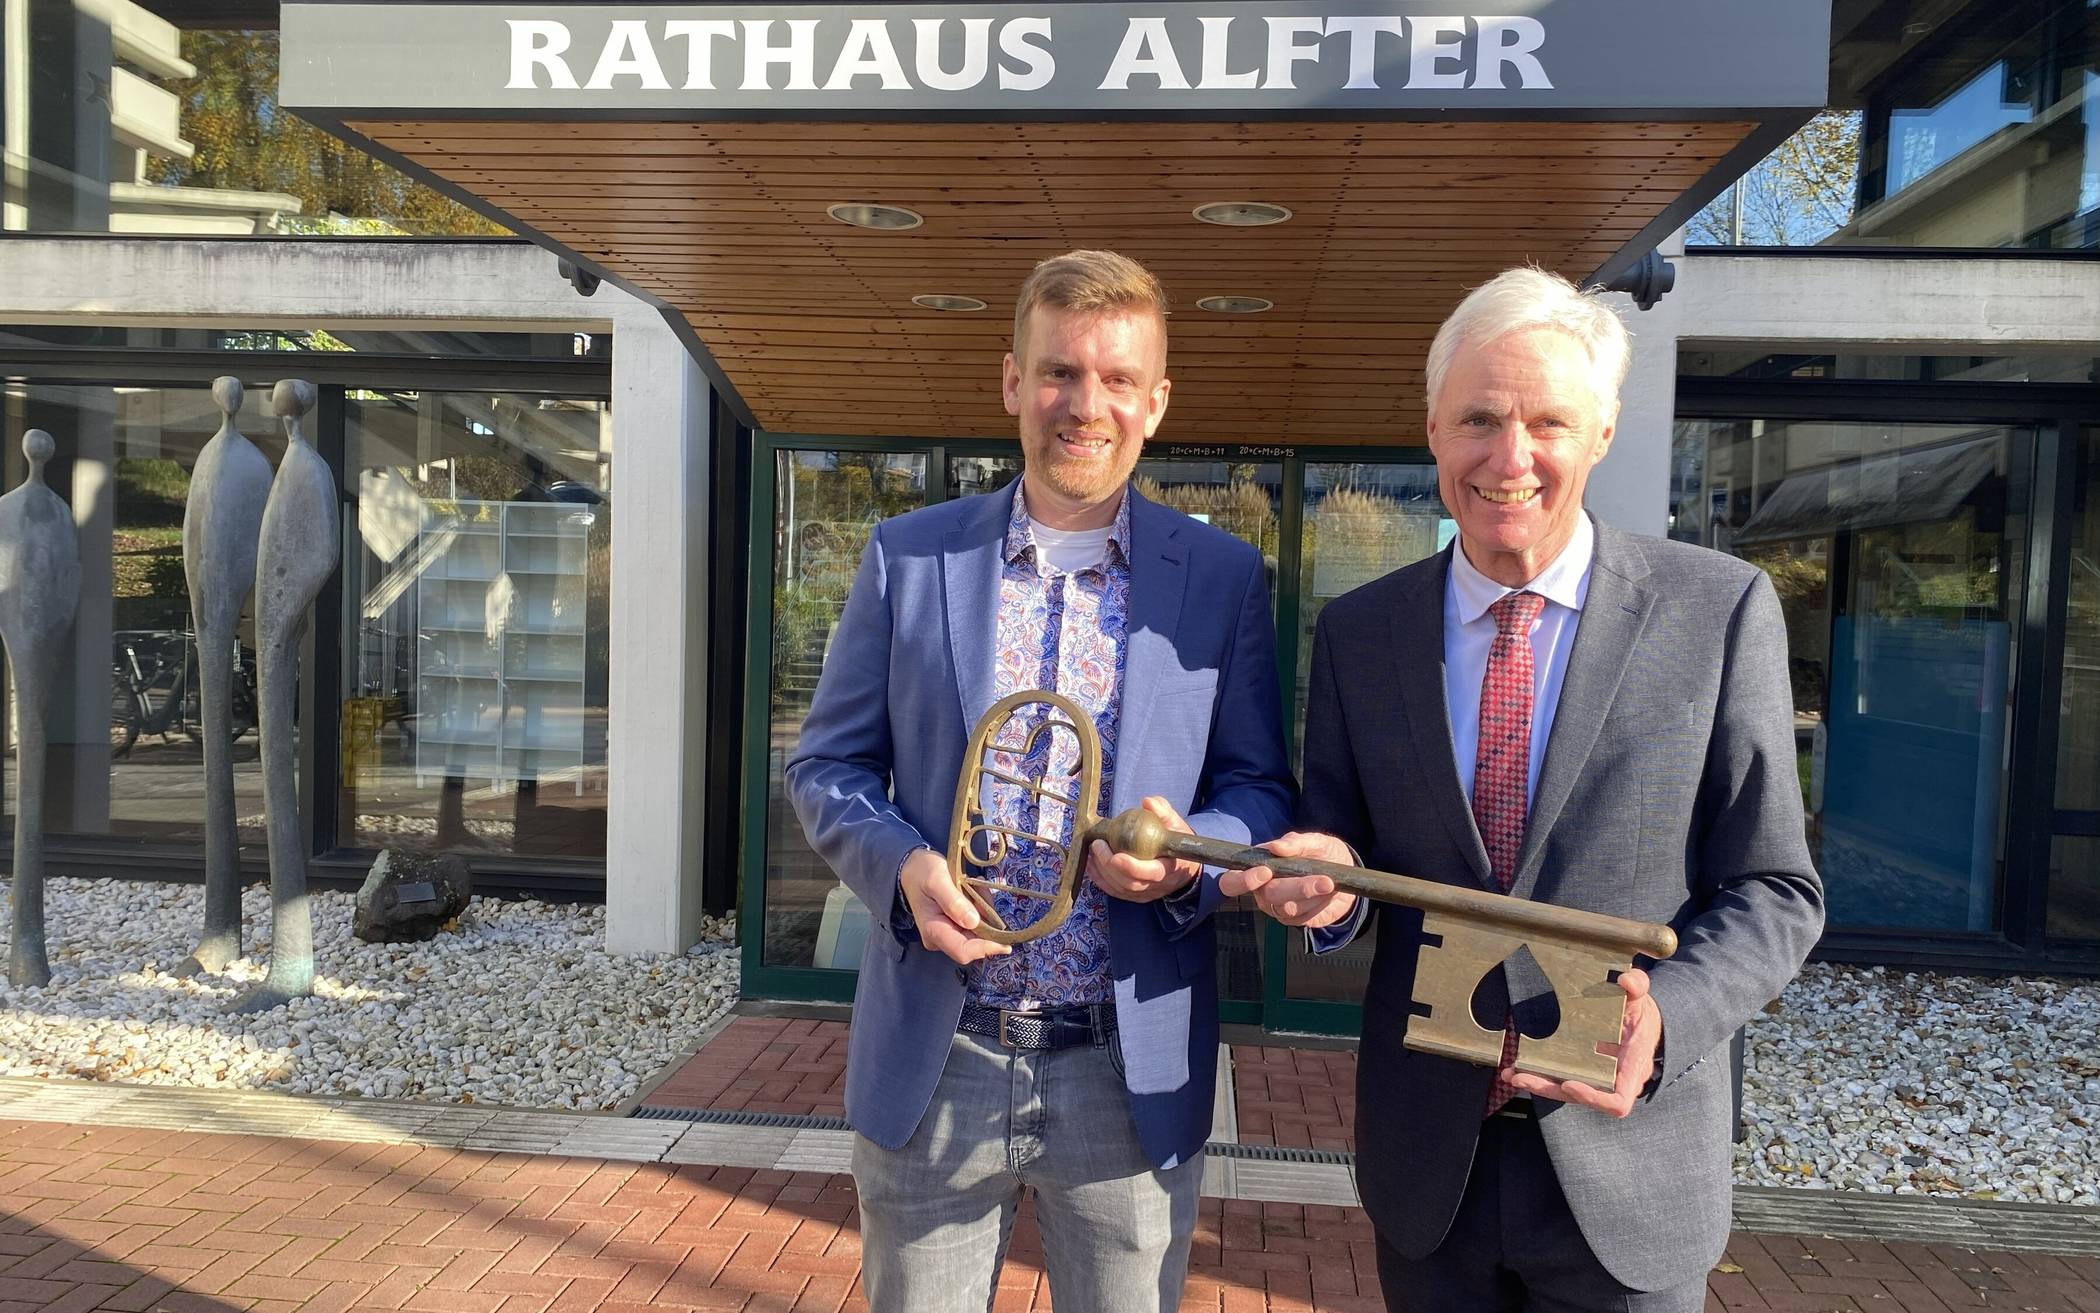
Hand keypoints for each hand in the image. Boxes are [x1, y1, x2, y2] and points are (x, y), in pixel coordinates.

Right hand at [898, 848, 1010, 965]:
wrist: (913, 868)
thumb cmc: (922, 871)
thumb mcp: (937, 879)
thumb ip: (953, 901)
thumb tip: (973, 922)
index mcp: (933, 930)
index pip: (963, 951)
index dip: (986, 948)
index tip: (1006, 942)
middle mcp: (940, 939)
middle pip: (975, 942)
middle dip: (987, 920)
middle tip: (979, 890)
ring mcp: (948, 934)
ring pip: (979, 932)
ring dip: (984, 910)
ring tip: (971, 886)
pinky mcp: (954, 928)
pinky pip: (976, 924)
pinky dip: (981, 908)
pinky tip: (970, 891)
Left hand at [1088, 796, 1202, 902]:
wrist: (1181, 865)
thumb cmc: (1175, 842)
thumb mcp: (1175, 825)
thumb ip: (1163, 812)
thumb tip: (1148, 802)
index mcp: (1170, 868)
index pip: (1152, 873)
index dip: (1132, 867)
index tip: (1116, 856)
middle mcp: (1157, 885)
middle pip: (1130, 883)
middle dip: (1109, 865)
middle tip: (1098, 844)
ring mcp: (1144, 893)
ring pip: (1118, 888)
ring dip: (1101, 871)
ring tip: (1092, 850)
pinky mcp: (1133, 896)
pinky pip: (1112, 890)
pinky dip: (1099, 877)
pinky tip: (1091, 862)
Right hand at [1218, 831, 1360, 927]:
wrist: (1345, 874)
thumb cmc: (1323, 854)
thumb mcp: (1315, 842)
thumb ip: (1295, 842)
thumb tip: (1275, 847)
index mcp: (1256, 867)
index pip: (1232, 881)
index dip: (1243, 880)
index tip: (1266, 872)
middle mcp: (1262, 890)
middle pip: (1268, 895)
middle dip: (1299, 888)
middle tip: (1326, 880)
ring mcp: (1277, 908)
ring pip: (1289, 908)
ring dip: (1315, 895)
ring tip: (1331, 881)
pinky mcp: (1295, 920)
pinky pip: (1304, 917)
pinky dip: (1320, 904)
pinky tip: (1328, 894)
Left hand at [1507, 968, 1660, 1117]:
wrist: (1641, 1023)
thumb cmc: (1642, 1017)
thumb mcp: (1641, 1000)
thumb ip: (1638, 987)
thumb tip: (1627, 980)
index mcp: (1631, 1069)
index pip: (1618, 1101)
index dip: (1595, 1099)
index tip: (1571, 1084)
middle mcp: (1612, 1080)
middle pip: (1581, 1098)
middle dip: (1550, 1089)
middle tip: (1523, 1078)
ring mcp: (1595, 1078)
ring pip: (1565, 1091)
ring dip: (1538, 1085)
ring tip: (1511, 1075)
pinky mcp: (1581, 1072)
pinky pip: (1559, 1079)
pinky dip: (1538, 1076)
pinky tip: (1515, 1068)